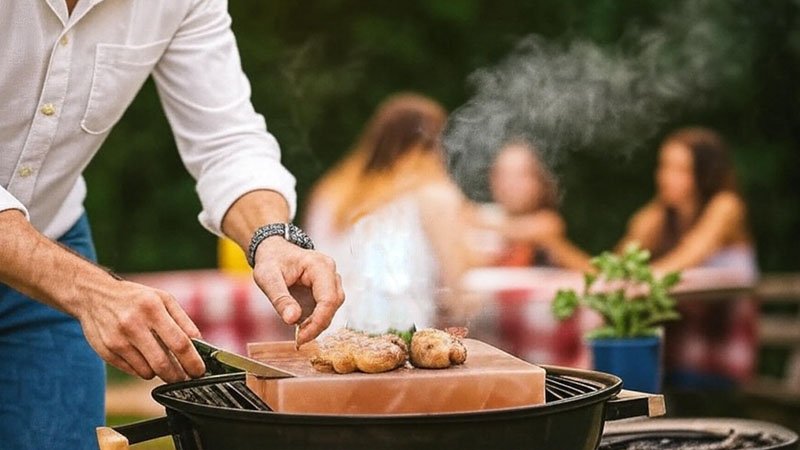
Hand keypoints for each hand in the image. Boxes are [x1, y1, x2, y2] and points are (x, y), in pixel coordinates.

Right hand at [76, 280, 205, 381]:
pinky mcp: (106, 352)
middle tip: (184, 377)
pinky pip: (132, 371)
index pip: (179, 343)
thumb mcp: (163, 299)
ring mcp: (117, 340)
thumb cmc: (135, 297)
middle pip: (162, 363)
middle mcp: (133, 325)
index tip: (199, 371)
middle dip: (177, 376)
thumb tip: (199, 344)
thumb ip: (183, 321)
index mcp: (152, 308)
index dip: (192, 361)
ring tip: (161, 360)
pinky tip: (142, 356)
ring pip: (147, 371)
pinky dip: (143, 369)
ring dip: (159, 372)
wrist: (94, 295)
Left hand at [252, 236, 344, 345]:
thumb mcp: (267, 278)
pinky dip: (314, 321)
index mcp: (320, 265)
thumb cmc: (271, 260)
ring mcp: (330, 282)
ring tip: (298, 334)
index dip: (318, 322)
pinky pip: (325, 310)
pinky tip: (301, 327)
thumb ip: (280, 299)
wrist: (273, 251)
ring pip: (332, 309)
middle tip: (298, 340)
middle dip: (317, 325)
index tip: (301, 338)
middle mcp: (330, 273)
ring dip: (317, 324)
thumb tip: (293, 320)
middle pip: (333, 305)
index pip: (329, 299)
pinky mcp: (326, 291)